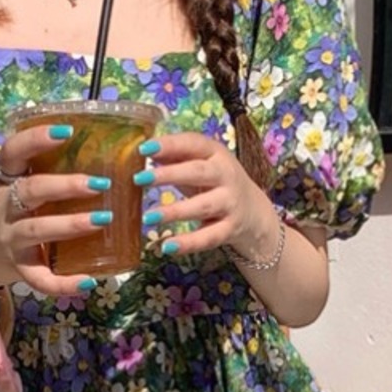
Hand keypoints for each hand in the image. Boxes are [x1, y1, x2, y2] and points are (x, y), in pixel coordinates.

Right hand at [0, 124, 110, 295]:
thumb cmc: (12, 212)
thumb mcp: (18, 187)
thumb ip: (47, 171)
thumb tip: (102, 152)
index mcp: (5, 181)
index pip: (13, 152)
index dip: (36, 139)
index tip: (67, 131)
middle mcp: (4, 207)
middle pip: (31, 191)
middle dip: (66, 185)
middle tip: (101, 184)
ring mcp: (10, 239)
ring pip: (37, 230)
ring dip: (71, 224)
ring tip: (103, 220)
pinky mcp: (18, 269)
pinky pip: (40, 278)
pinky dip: (64, 283)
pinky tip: (88, 281)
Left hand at [141, 133, 278, 261]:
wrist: (252, 210)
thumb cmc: (215, 182)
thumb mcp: (199, 164)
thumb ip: (175, 157)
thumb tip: (145, 151)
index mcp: (216, 154)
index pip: (193, 144)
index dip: (169, 145)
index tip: (143, 149)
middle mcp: (226, 176)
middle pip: (197, 172)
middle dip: (169, 174)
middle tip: (140, 178)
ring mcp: (230, 203)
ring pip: (202, 206)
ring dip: (174, 212)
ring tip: (148, 217)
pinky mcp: (230, 229)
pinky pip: (208, 237)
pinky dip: (188, 243)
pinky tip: (168, 247)